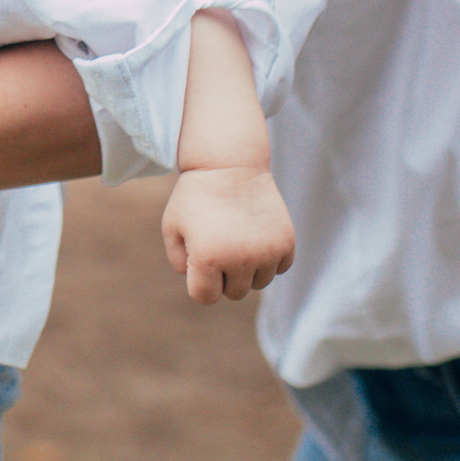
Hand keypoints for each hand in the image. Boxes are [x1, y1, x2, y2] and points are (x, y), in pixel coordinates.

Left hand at [161, 165, 296, 304]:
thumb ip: (179, 262)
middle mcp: (241, 259)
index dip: (199, 280)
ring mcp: (267, 252)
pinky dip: (269, 258)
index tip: (199, 258)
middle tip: (219, 244)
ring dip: (248, 269)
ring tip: (238, 240)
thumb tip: (203, 283)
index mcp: (208, 259)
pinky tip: (256, 236)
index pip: (205, 297)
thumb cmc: (196, 196)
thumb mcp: (172, 227)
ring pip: (259, 283)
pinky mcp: (286, 242)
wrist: (229, 164)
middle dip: (224, 275)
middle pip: (234, 293)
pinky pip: (279, 268)